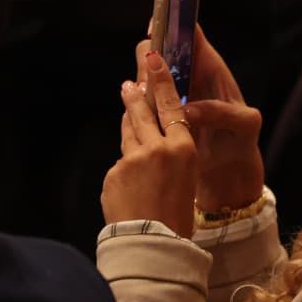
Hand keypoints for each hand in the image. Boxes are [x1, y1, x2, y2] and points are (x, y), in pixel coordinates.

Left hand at [101, 51, 198, 236]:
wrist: (152, 244)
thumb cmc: (178, 216)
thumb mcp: (188, 178)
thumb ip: (174, 154)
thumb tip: (157, 141)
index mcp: (183, 149)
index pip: (171, 105)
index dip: (162, 80)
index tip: (153, 58)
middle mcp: (157, 148)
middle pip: (143, 112)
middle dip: (136, 94)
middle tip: (130, 82)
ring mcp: (132, 159)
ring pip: (128, 134)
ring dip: (129, 123)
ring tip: (129, 111)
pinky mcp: (113, 173)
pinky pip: (120, 163)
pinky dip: (125, 166)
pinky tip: (130, 179)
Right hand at [132, 36, 262, 213]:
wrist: (228, 170)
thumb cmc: (240, 141)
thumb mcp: (244, 126)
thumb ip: (223, 113)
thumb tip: (191, 110)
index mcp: (213, 71)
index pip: (194, 38)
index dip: (178, 23)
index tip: (160, 19)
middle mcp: (191, 77)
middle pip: (166, 51)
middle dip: (153, 52)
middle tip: (148, 64)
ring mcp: (173, 93)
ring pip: (151, 74)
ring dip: (143, 77)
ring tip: (141, 86)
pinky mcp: (161, 112)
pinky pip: (145, 99)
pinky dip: (138, 100)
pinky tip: (135, 104)